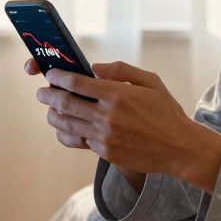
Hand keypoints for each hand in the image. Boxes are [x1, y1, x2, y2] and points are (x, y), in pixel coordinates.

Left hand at [26, 59, 220, 192]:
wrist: (179, 147)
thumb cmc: (166, 111)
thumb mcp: (150, 81)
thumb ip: (121, 70)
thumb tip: (94, 67)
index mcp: (117, 94)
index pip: (77, 83)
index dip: (58, 77)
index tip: (51, 74)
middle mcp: (108, 116)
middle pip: (65, 103)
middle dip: (47, 96)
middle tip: (41, 93)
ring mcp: (105, 136)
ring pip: (67, 125)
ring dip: (53, 115)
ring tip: (50, 109)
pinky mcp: (105, 152)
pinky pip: (78, 141)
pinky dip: (67, 133)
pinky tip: (65, 127)